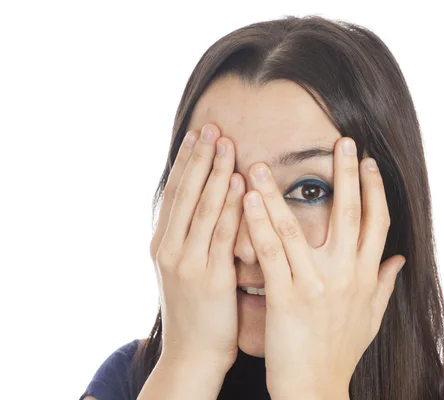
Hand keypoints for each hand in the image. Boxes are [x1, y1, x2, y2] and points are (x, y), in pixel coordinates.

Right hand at [149, 124, 244, 371]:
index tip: (198, 133)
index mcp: (162, 243)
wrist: (193, 353)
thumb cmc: (195, 310)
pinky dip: (231, 206)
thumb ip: (190, 237)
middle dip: (199, 157)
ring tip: (224, 142)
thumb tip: (207, 203)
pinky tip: (239, 183)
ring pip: (202, 208)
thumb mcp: (182, 268)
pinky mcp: (209, 277)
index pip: (175, 193)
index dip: (186, 161)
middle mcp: (169, 248)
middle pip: (185, 193)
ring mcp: (187, 262)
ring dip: (214, 172)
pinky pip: (221, 234)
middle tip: (211, 126)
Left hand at [243, 137, 405, 398]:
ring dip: (280, 191)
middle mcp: (346, 275)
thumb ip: (385, 284)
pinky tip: (246, 198)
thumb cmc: (340, 353)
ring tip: (266, 163)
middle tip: (343, 141)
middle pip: (350, 213)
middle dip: (347, 174)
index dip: (375, 189)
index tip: (369, 162)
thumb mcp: (370, 318)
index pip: (376, 223)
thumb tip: (401, 258)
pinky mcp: (287, 297)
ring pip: (298, 226)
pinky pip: (271, 251)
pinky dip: (258, 222)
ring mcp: (316, 284)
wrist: (316, 391)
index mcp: (366, 276)